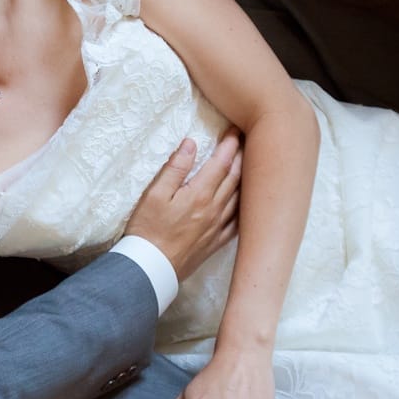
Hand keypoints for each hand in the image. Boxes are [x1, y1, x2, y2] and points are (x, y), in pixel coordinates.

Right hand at [124, 129, 241, 281]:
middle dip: (243, 156)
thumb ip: (175, 168)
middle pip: (235, 177)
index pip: (221, 163)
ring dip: (247, 179)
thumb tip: (191, 144)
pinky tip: (249, 204)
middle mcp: (214, 209)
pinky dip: (246, 209)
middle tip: (248, 140)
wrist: (150, 268)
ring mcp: (218, 227)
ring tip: (252, 165)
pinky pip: (239, 223)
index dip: (230, 145)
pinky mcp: (216, 242)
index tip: (236, 130)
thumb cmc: (147, 230)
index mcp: (199, 194)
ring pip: (240, 198)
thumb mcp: (154, 194)